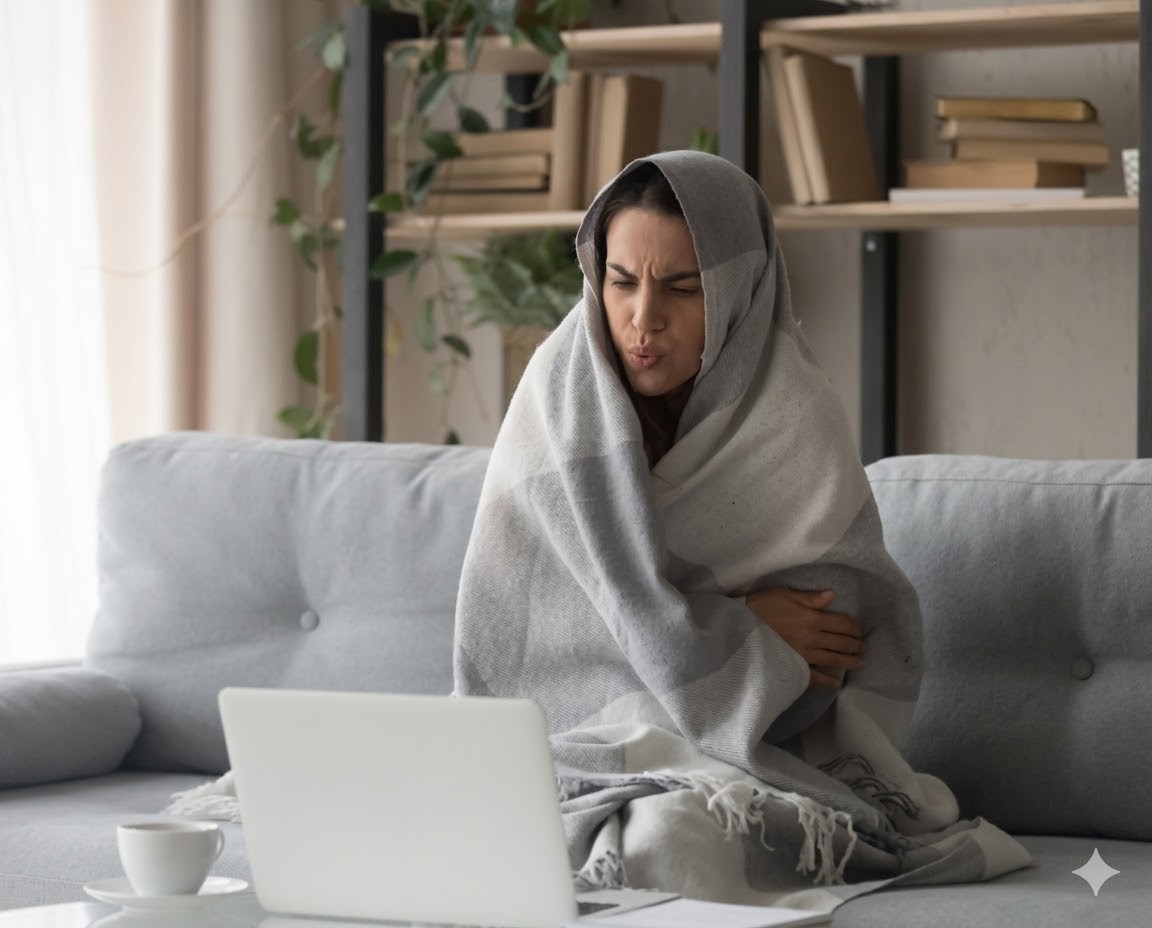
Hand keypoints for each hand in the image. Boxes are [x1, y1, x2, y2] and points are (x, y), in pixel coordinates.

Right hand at [744, 588, 864, 688]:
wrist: (739, 627)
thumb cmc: (760, 606)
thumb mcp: (785, 594)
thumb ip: (810, 598)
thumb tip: (832, 596)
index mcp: (812, 618)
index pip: (842, 623)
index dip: (854, 626)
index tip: (860, 629)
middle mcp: (813, 638)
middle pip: (842, 642)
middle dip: (856, 644)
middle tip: (863, 647)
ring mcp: (805, 655)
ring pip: (834, 660)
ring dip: (850, 662)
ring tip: (860, 663)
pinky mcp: (794, 666)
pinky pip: (814, 676)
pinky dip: (827, 681)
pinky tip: (836, 683)